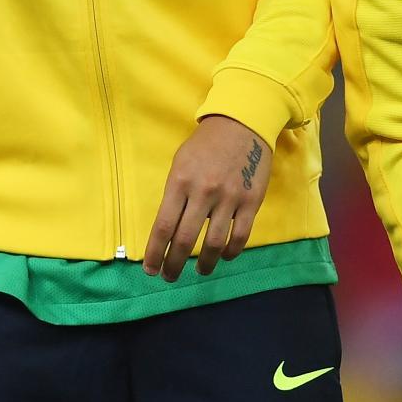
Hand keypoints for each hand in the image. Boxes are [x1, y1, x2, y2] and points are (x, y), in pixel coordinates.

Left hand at [143, 113, 271, 280]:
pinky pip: (240, 236)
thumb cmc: (204, 145)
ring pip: (214, 243)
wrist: (241, 125)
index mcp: (179, 183)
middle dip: (173, 264)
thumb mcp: (180, 164)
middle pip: (185, 239)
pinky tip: (223, 257)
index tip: (149, 269)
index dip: (155, 252)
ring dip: (204, 263)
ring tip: (198, 271)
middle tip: (169, 276)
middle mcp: (203, 193)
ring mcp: (229, 198)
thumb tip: (168, 229)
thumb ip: (175, 195)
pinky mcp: (251, 202)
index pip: (163, 226)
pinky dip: (231, 252)